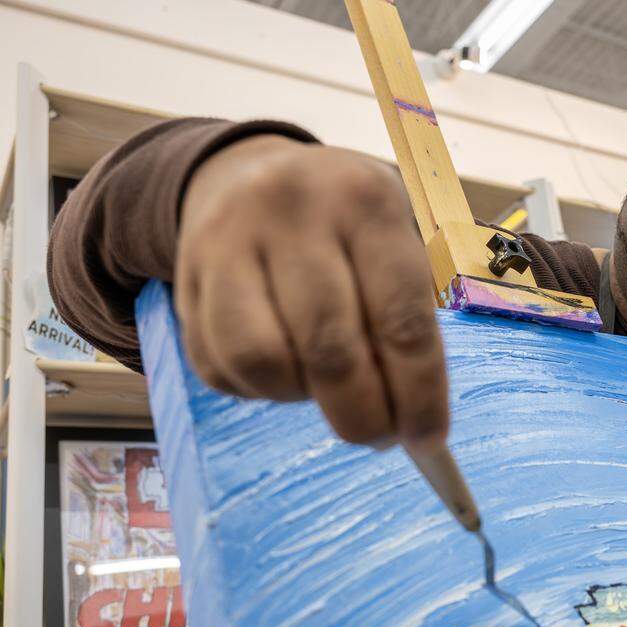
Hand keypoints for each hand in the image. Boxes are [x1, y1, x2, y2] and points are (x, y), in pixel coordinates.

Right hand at [177, 135, 446, 453]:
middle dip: (362, 415)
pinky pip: (218, 366)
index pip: (401, 319)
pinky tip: (283, 371)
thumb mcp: (389, 241)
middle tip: (379, 437)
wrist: (245, 172)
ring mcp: (228, 240)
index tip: (430, 441)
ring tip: (324, 388)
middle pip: (330, 349)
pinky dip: (258, 390)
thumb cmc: (344, 225)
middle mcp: (293, 210)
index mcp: (366, 201)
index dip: (419, 394)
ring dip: (300, 398)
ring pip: (263, 361)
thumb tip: (409, 420)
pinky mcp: (184, 276)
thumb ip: (402, 319)